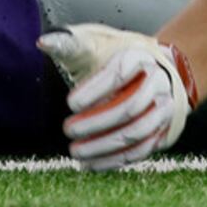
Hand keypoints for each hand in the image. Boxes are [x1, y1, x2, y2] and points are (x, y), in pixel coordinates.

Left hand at [39, 24, 195, 168]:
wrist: (149, 70)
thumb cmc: (112, 56)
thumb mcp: (93, 43)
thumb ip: (68, 43)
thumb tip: (43, 43)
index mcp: (139, 56)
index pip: (119, 74)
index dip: (95, 90)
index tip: (70, 103)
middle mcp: (157, 82)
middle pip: (130, 107)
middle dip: (97, 122)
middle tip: (68, 129)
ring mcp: (164, 109)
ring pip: (138, 133)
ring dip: (105, 146)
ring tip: (76, 151)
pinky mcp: (163, 131)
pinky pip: (141, 150)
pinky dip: (115, 160)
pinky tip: (91, 164)